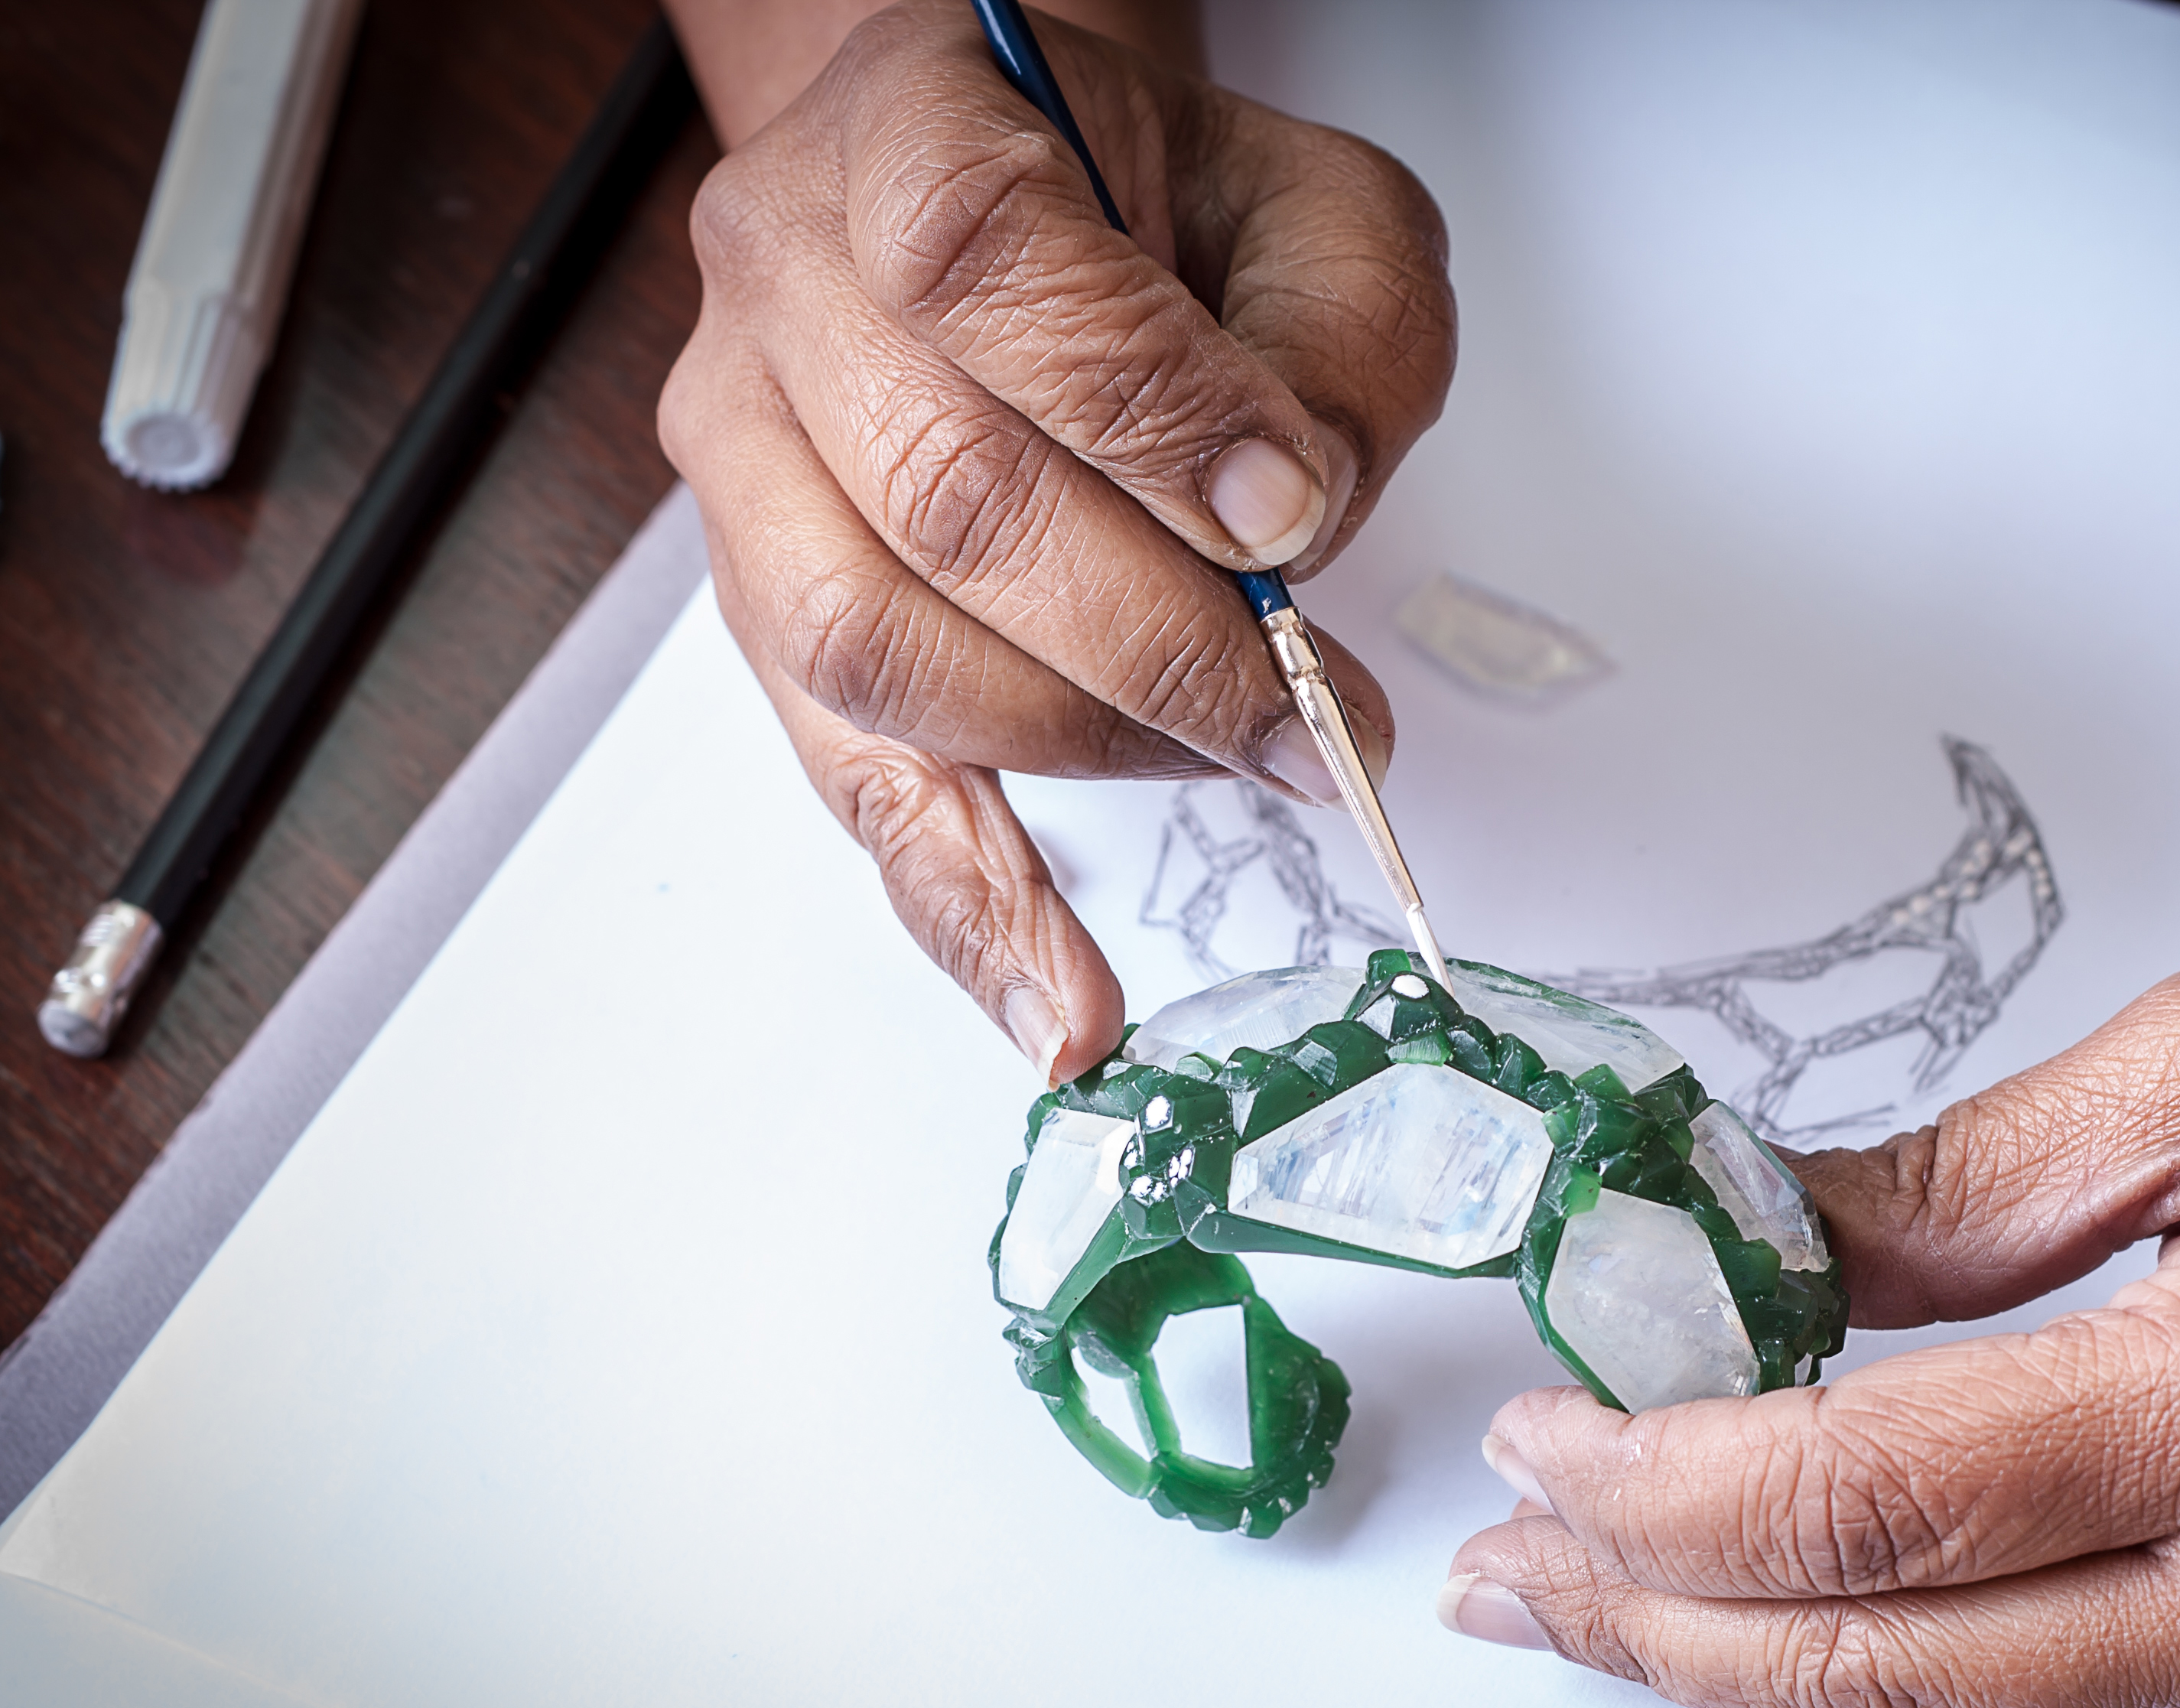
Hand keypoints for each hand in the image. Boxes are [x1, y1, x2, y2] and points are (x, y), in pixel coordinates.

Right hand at [658, 0, 1453, 1077]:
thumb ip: (1332, 342)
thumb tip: (1283, 522)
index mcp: (906, 124)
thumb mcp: (1315, 213)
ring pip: (881, 653)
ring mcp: (745, 455)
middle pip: (941, 500)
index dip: (1151, 410)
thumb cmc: (1173, 212)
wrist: (1029, 207)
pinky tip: (1060, 1009)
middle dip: (1161, 639)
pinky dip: (964, 909)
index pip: (985, 268)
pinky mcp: (769, 610)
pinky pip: (850, 782)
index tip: (1297, 509)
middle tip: (1323, 714)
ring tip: (1257, 763)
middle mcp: (780, 281)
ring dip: (1094, 743)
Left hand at [1439, 952, 2179, 1707]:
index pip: (1864, 1497)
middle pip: (1882, 1668)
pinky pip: (2085, 1699)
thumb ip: (1971, 1181)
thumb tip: (1769, 1246)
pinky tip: (1819, 1594)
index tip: (1539, 1434)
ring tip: (1604, 1600)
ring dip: (1765, 1657)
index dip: (1660, 1479)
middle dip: (1653, 1631)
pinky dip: (1925, 1647)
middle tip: (1503, 1583)